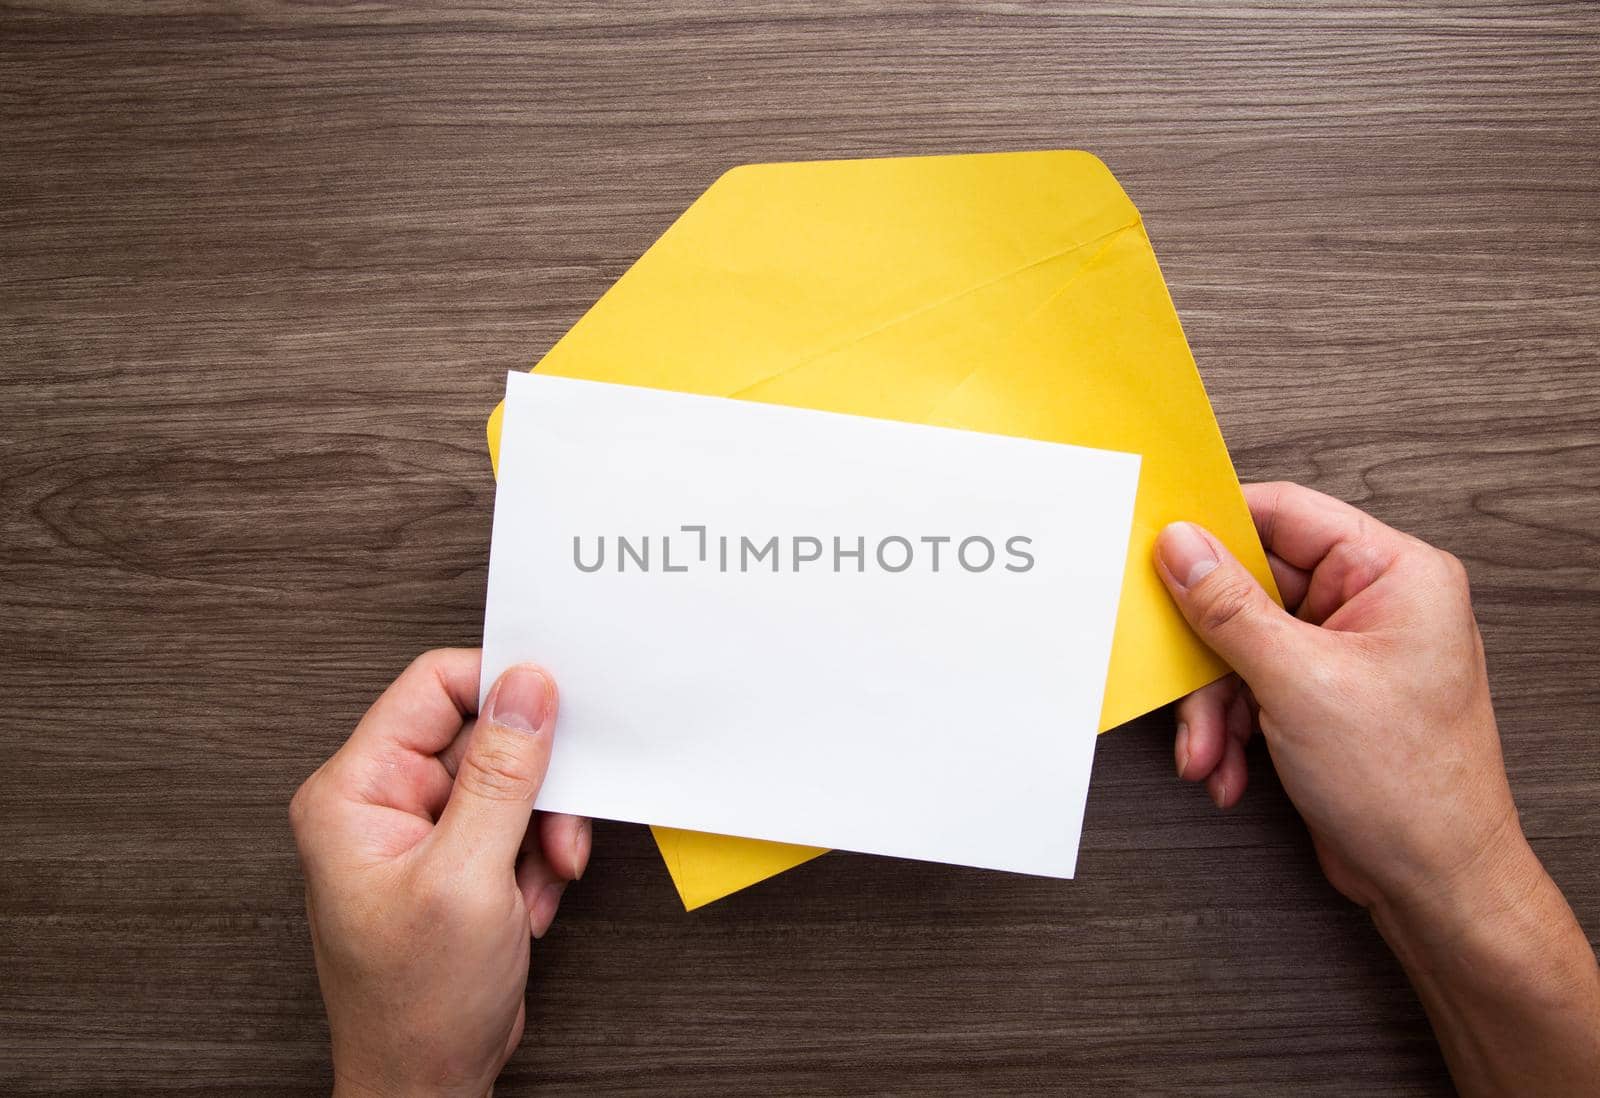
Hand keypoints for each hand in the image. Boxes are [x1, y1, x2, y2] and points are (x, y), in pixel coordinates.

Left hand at [289, 649, 590, 1097]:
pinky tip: (526, 901)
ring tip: (539, 877)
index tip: (555, 710)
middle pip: (480, 735)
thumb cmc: (416, 1004)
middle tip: (554, 827)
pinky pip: (514, 822)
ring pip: (508, 781)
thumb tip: (526, 689)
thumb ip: (501, 774)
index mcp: (355, 792)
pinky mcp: (454, 859)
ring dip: (540, 829)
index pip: (432, 688)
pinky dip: (536, 858)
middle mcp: (382, 803)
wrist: (426, 1082)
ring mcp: (420, 832)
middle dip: (531, 785)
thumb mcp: (468, 877)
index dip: (499, 689)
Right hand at [1156, 482, 1599, 1096]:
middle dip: (1209, 651)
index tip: (1157, 546)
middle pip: (1253, 587)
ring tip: (1208, 750)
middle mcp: (1374, 605)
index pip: (1286, 514)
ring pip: (1242, 645)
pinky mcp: (1323, 697)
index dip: (1216, 528)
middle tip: (1179, 675)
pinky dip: (1231, 728)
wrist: (1435, 885)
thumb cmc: (1409, 787)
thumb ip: (1229, 606)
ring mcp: (1348, 653)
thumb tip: (1181, 545)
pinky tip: (1229, 768)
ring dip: (1214, 705)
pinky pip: (1252, 686)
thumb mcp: (1298, 682)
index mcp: (1394, 574)